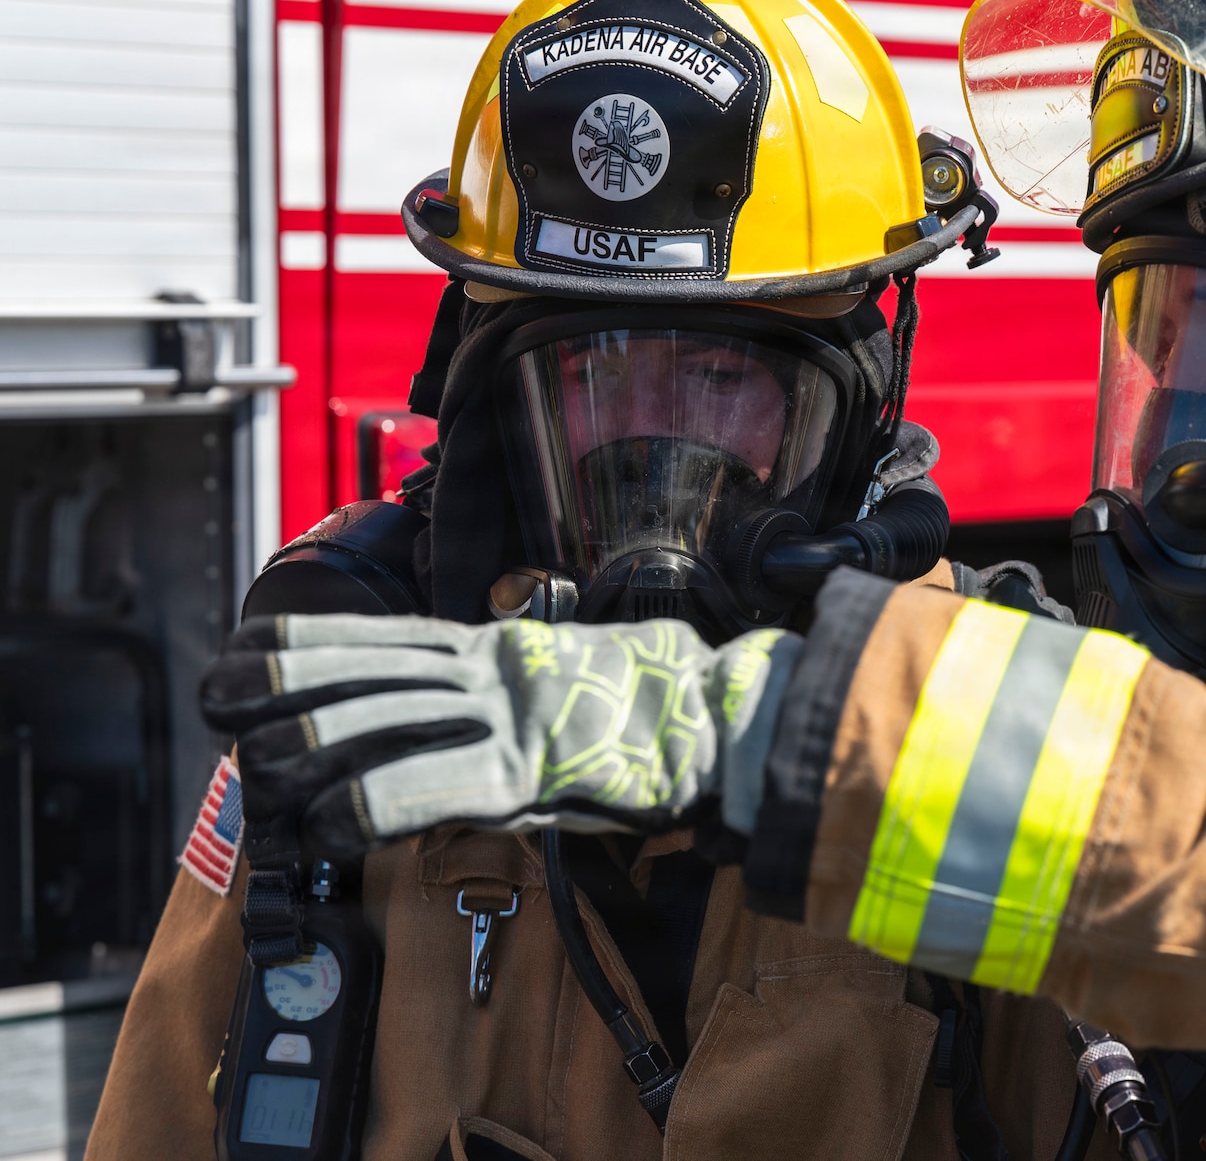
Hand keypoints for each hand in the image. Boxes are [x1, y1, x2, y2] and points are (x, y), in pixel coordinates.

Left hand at [200, 614, 799, 854]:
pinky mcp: (533, 769)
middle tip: (223, 710)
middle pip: (366, 671)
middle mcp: (494, 667)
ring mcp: (512, 715)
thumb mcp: (560, 680)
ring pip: (384, 723)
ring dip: (309, 750)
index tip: (243, 653)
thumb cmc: (651, 711)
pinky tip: (330, 825)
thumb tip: (432, 721)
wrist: (727, 721)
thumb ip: (495, 692)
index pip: (381, 636)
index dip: (304, 644)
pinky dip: (370, 806)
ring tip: (257, 777)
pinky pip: (432, 786)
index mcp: (498, 646)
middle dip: (284, 692)